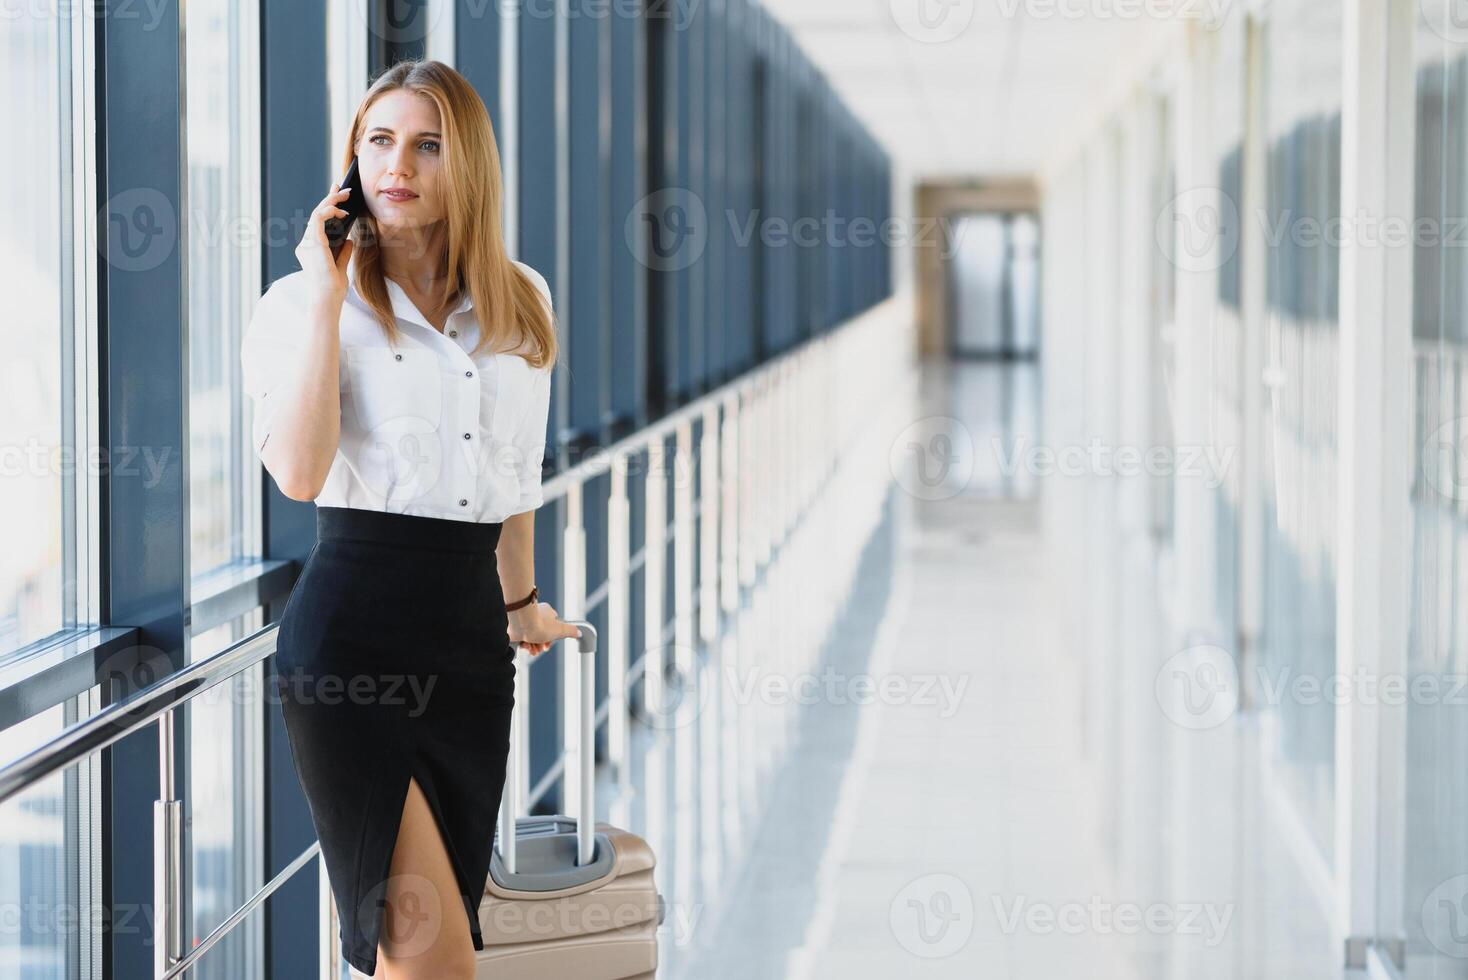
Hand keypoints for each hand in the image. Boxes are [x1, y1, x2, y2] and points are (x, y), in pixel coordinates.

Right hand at [295, 183, 354, 308]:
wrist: (327, 299)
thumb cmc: (332, 288)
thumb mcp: (341, 267)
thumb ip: (343, 253)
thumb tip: (348, 240)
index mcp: (310, 250)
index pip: (318, 224)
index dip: (327, 208)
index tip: (338, 198)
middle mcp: (305, 245)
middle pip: (316, 215)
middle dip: (329, 199)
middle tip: (342, 187)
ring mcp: (307, 243)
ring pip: (316, 213)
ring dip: (331, 201)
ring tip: (345, 194)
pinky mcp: (313, 242)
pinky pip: (318, 218)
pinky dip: (329, 210)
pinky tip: (342, 210)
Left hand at [507, 601, 580, 656]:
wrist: (519, 622)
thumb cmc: (539, 623)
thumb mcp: (560, 629)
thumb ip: (571, 631)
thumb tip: (580, 632)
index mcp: (548, 613)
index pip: (552, 627)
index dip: (552, 638)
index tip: (548, 645)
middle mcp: (536, 615)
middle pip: (541, 634)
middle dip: (541, 645)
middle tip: (540, 649)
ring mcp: (524, 621)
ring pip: (530, 637)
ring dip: (532, 647)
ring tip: (532, 650)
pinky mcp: (515, 626)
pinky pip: (520, 638)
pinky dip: (523, 644)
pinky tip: (524, 646)